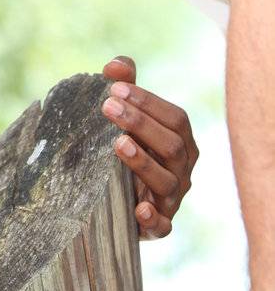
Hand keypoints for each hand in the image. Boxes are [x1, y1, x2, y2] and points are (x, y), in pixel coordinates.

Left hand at [100, 55, 197, 238]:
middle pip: (172, 146)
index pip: (176, 118)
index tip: (114, 88)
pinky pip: (163, 226)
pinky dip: (154, 219)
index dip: (148, 102)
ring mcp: (171, 199)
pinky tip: (139, 209)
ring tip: (118, 144)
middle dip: (141, 124)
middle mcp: (182, 170)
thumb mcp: (124, 116)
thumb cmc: (125, 146)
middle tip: (107, 106)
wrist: (115, 199)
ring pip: (167, 182)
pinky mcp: (158, 225)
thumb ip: (123, 86)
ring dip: (143, 163)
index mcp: (181, 142)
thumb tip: (115, 65)